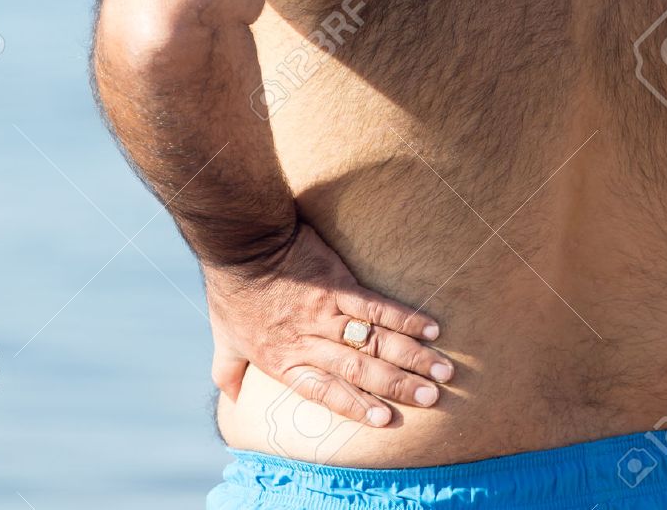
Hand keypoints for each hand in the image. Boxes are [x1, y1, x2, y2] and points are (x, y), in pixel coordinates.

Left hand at [205, 220, 452, 426]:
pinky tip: (430, 328)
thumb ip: (228, 371)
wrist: (241, 245)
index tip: (386, 421)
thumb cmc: (231, 292)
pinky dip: (404, 318)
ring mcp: (325, 313)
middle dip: (399, 387)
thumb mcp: (223, 339)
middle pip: (361, 369)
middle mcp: (309, 342)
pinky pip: (375, 306)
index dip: (357, 405)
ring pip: (374, 342)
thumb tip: (232, 398)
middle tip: (433, 399)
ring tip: (443, 371)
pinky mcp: (337, 285)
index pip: (326, 391)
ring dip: (412, 358)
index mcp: (284, 361)